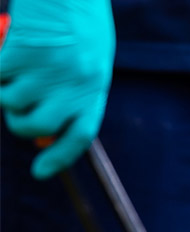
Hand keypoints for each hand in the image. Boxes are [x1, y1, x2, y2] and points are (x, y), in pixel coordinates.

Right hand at [0, 0, 114, 179]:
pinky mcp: (20, 52)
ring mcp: (47, 69)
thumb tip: (44, 128)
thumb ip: (71, 90)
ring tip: (12, 66)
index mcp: (95, 86)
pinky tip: (2, 52)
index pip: (79, 134)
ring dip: (3, 89)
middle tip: (15, 103)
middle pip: (36, 126)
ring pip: (9, 102)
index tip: (40, 172)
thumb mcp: (86, 56)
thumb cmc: (76, 17)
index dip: (59, 157)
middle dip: (18, 122)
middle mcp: (74, 83)